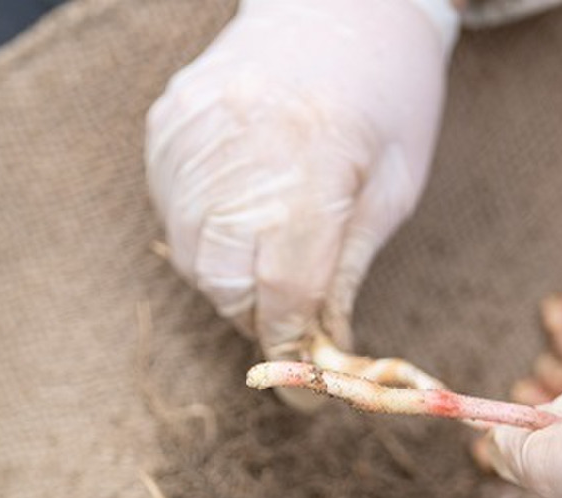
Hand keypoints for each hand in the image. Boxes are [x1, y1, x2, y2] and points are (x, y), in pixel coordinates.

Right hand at [145, 0, 456, 354]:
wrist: (339, 1)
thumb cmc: (386, 97)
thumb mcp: (394, 188)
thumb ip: (347, 272)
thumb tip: (320, 354)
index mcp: (316, 158)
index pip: (287, 289)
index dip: (295, 348)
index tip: (304, 394)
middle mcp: (242, 143)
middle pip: (226, 282)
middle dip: (258, 316)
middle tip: (290, 313)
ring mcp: (193, 132)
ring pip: (191, 256)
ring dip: (227, 279)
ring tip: (268, 252)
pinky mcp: (166, 124)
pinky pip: (170, 211)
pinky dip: (200, 233)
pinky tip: (239, 211)